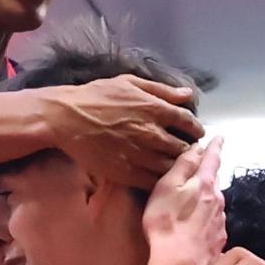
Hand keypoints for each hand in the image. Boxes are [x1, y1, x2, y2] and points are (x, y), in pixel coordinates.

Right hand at [42, 74, 203, 190]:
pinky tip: (162, 178)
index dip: (196, 129)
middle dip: (190, 150)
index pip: (187, 122)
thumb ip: (162, 90)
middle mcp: (151, 133)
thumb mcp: (130, 83)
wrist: (66, 118)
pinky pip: (153, 181)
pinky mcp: (126, 173)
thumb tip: (187, 94)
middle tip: (191, 152)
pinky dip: (162, 181)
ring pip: (171, 167)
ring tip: (179, 166)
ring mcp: (139, 155)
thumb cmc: (97, 96)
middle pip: (183, 148)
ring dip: (178, 167)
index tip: (197, 133)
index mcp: (154, 109)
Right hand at [141, 135, 224, 264]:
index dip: (215, 146)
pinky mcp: (217, 238)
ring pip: (214, 201)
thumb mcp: (168, 186)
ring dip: (205, 198)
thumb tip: (197, 148)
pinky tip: (194, 225)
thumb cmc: (167, 223)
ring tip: (191, 202)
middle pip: (213, 180)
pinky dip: (205, 219)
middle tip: (199, 171)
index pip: (212, 157)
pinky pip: (212, 222)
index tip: (219, 138)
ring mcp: (219, 220)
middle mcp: (218, 199)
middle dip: (207, 174)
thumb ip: (183, 165)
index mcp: (205, 183)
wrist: (180, 263)